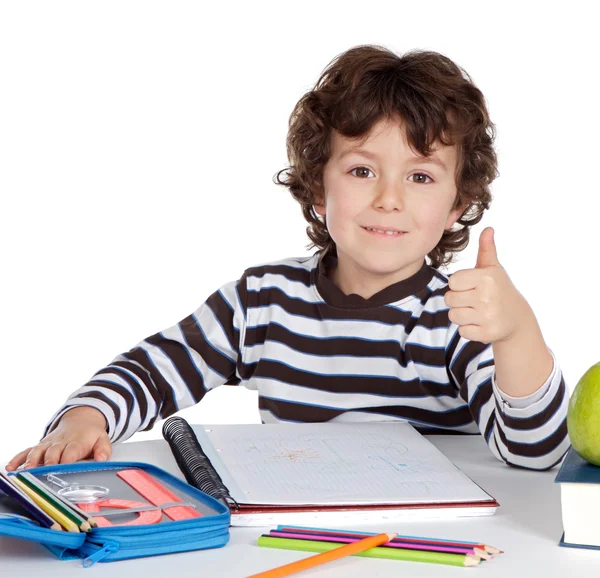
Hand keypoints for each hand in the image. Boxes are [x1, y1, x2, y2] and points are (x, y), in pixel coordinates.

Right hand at [5, 407, 111, 470]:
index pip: (71, 452)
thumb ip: (103, 449)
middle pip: (52, 452)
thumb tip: (102, 459)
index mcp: (77, 442)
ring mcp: (49, 444)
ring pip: (37, 451)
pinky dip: (18, 459)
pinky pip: (27, 451)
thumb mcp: (102, 439)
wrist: (80, 419)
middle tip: (42, 473)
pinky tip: (11, 467)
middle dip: (47, 462)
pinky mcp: (41, 445)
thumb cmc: (90, 434)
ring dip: (30, 461)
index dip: (66, 460)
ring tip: (25, 472)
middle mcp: (60, 443)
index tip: (62, 468)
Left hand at [444, 227, 530, 343]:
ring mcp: (488, 316)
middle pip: (449, 299)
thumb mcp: (493, 268)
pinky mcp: (487, 333)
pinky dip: (468, 329)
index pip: (452, 282)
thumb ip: (486, 249)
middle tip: (474, 300)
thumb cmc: (499, 288)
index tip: (472, 286)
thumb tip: (488, 228)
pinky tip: (481, 323)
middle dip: (458, 300)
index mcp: (486, 277)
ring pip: (453, 316)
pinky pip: (462, 331)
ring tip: (477, 311)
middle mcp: (487, 296)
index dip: (459, 285)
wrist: (517, 318)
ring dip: (462, 315)